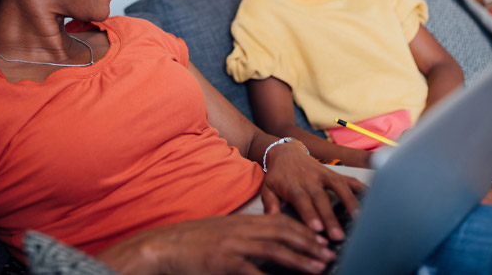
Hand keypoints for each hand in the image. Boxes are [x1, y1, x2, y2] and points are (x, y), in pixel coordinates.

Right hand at [96, 214, 335, 274]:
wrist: (162, 246)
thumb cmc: (191, 243)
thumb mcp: (222, 233)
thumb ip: (244, 237)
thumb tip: (269, 247)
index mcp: (241, 222)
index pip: (280, 221)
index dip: (303, 229)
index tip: (320, 239)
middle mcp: (241, 230)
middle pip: (283, 232)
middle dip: (309, 243)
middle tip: (329, 254)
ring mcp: (232, 246)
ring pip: (274, 250)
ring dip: (300, 259)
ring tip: (319, 268)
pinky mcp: (223, 262)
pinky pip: (252, 272)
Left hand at [261, 141, 364, 241]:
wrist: (286, 152)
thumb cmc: (277, 175)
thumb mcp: (267, 187)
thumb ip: (269, 203)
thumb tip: (271, 218)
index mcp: (293, 185)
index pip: (302, 201)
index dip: (310, 214)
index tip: (317, 229)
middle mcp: (310, 179)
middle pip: (321, 199)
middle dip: (330, 217)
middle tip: (337, 234)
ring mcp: (324, 175)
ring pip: (338, 187)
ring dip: (349, 202)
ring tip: (358, 218)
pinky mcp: (334, 173)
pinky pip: (349, 179)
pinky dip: (361, 187)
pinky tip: (372, 198)